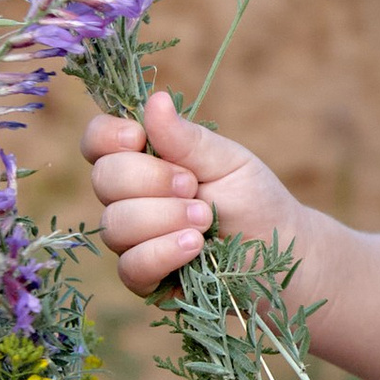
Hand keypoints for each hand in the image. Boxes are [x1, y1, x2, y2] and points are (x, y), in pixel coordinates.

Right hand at [88, 87, 302, 295]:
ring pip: (114, 224)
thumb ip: (186, 138)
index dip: (107, 137)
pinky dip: (162, 253)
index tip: (138, 138)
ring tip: (205, 219)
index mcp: (142, 159)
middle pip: (103, 179)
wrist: (282, 252)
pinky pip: (130, 266)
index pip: (97, 141)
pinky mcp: (144, 278)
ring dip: (163, 217)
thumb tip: (155, 101)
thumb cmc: (253, 198)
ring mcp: (132, 240)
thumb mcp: (227, 160)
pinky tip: (194, 247)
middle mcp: (128, 198)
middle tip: (194, 186)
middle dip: (150, 179)